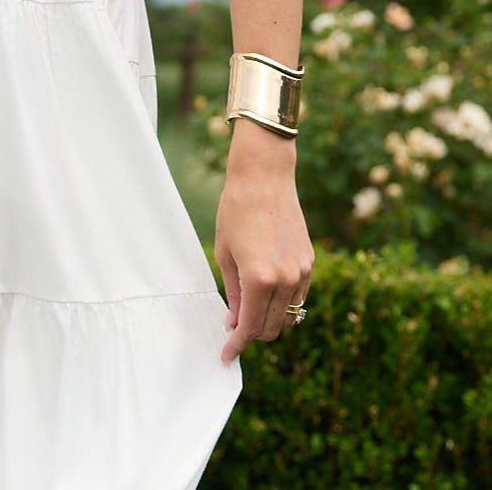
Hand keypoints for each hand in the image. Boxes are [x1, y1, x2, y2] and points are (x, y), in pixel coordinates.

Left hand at [214, 122, 314, 364]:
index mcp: (260, 279)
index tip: (226, 356)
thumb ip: (233, 294)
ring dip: (270, 321)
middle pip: (273, 328)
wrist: (264, 177)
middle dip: (253, 334)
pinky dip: (284, 305)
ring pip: (290, 317)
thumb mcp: (225, 254)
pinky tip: (268, 295)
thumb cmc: (236, 211)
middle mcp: (286, 280)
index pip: (250, 327)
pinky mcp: (310, 262)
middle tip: (234, 330)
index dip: (237, 345)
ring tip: (250, 312)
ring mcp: (302, 272)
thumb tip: (235, 323)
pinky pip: (299, 298)